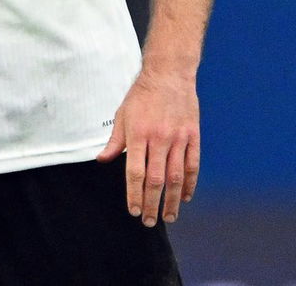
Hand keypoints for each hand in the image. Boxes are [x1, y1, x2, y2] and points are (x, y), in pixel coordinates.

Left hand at [96, 68, 200, 225]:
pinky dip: (189, 184)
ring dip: (172, 200)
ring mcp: (178, 139)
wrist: (168, 75)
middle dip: (152, 204)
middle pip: (156, 180)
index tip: (134, 211)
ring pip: (176, 177)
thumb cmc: (141, 96)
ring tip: (169, 216)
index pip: (136, 173)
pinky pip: (192, 165)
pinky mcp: (193, 136)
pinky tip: (184, 197)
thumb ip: (114, 141)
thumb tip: (102, 160)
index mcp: (138, 134)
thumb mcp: (121, 115)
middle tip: (150, 221)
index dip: (134, 194)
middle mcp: (159, 139)